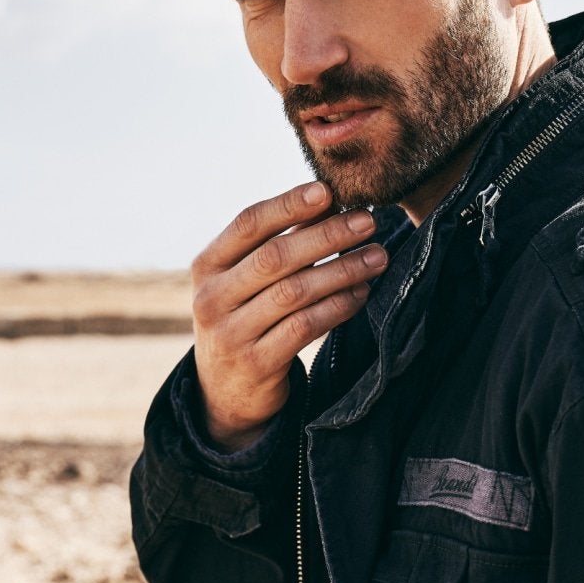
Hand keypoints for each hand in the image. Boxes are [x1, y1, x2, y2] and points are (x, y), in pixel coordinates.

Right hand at [189, 181, 384, 449]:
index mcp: (207, 266)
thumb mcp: (243, 281)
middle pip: (275, 256)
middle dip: (327, 235)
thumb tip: (329, 201)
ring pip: (295, 292)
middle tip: (368, 221)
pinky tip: (361, 293)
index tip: (328, 191)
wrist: (225, 391)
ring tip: (376, 257)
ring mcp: (231, 334)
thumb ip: (276, 244)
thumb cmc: (245, 317)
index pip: (247, 223)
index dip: (288, 204)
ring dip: (342, 270)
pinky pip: (305, 327)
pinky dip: (338, 307)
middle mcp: (211, 298)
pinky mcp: (257, 364)